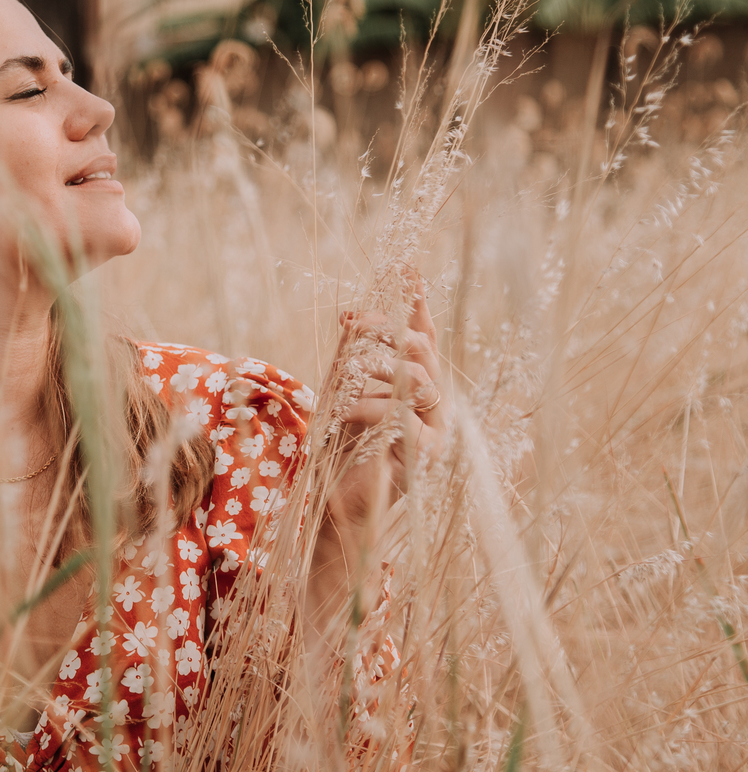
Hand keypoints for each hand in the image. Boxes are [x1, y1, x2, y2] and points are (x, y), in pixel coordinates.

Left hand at [324, 277, 448, 539]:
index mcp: (416, 389)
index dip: (416, 303)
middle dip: (387, 329)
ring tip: (343, 384)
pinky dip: (366, 408)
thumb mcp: (341, 392)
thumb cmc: (341, 451)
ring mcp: (434, 431)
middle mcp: (433, 407)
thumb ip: (350, 356)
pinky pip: (400, 414)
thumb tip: (349, 312)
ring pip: (416, 378)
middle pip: (423, 350)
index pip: (422, 337)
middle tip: (355, 322)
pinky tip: (343, 416)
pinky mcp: (424, 456)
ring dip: (373, 372)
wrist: (336, 504)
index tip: (405, 267)